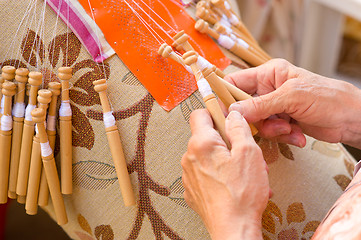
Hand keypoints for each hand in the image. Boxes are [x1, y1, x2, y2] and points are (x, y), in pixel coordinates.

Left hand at [181, 110, 268, 239]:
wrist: (233, 229)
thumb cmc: (241, 194)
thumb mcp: (249, 153)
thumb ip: (239, 128)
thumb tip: (233, 115)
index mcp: (201, 144)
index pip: (199, 114)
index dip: (215, 112)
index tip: (227, 117)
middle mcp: (189, 158)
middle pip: (206, 137)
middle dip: (225, 140)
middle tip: (242, 151)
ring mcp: (189, 176)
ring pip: (207, 156)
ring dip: (224, 159)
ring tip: (243, 173)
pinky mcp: (193, 190)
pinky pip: (205, 174)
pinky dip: (219, 174)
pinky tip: (234, 184)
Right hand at [226, 59, 360, 148]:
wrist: (352, 119)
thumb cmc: (327, 97)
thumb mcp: (291, 97)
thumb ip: (260, 105)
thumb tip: (232, 112)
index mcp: (268, 74)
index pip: (235, 82)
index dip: (225, 96)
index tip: (222, 114)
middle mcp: (268, 90)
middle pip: (243, 107)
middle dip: (254, 120)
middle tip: (265, 125)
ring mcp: (275, 107)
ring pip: (256, 123)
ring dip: (271, 130)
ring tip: (288, 129)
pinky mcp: (282, 122)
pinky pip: (270, 132)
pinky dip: (282, 136)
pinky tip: (297, 134)